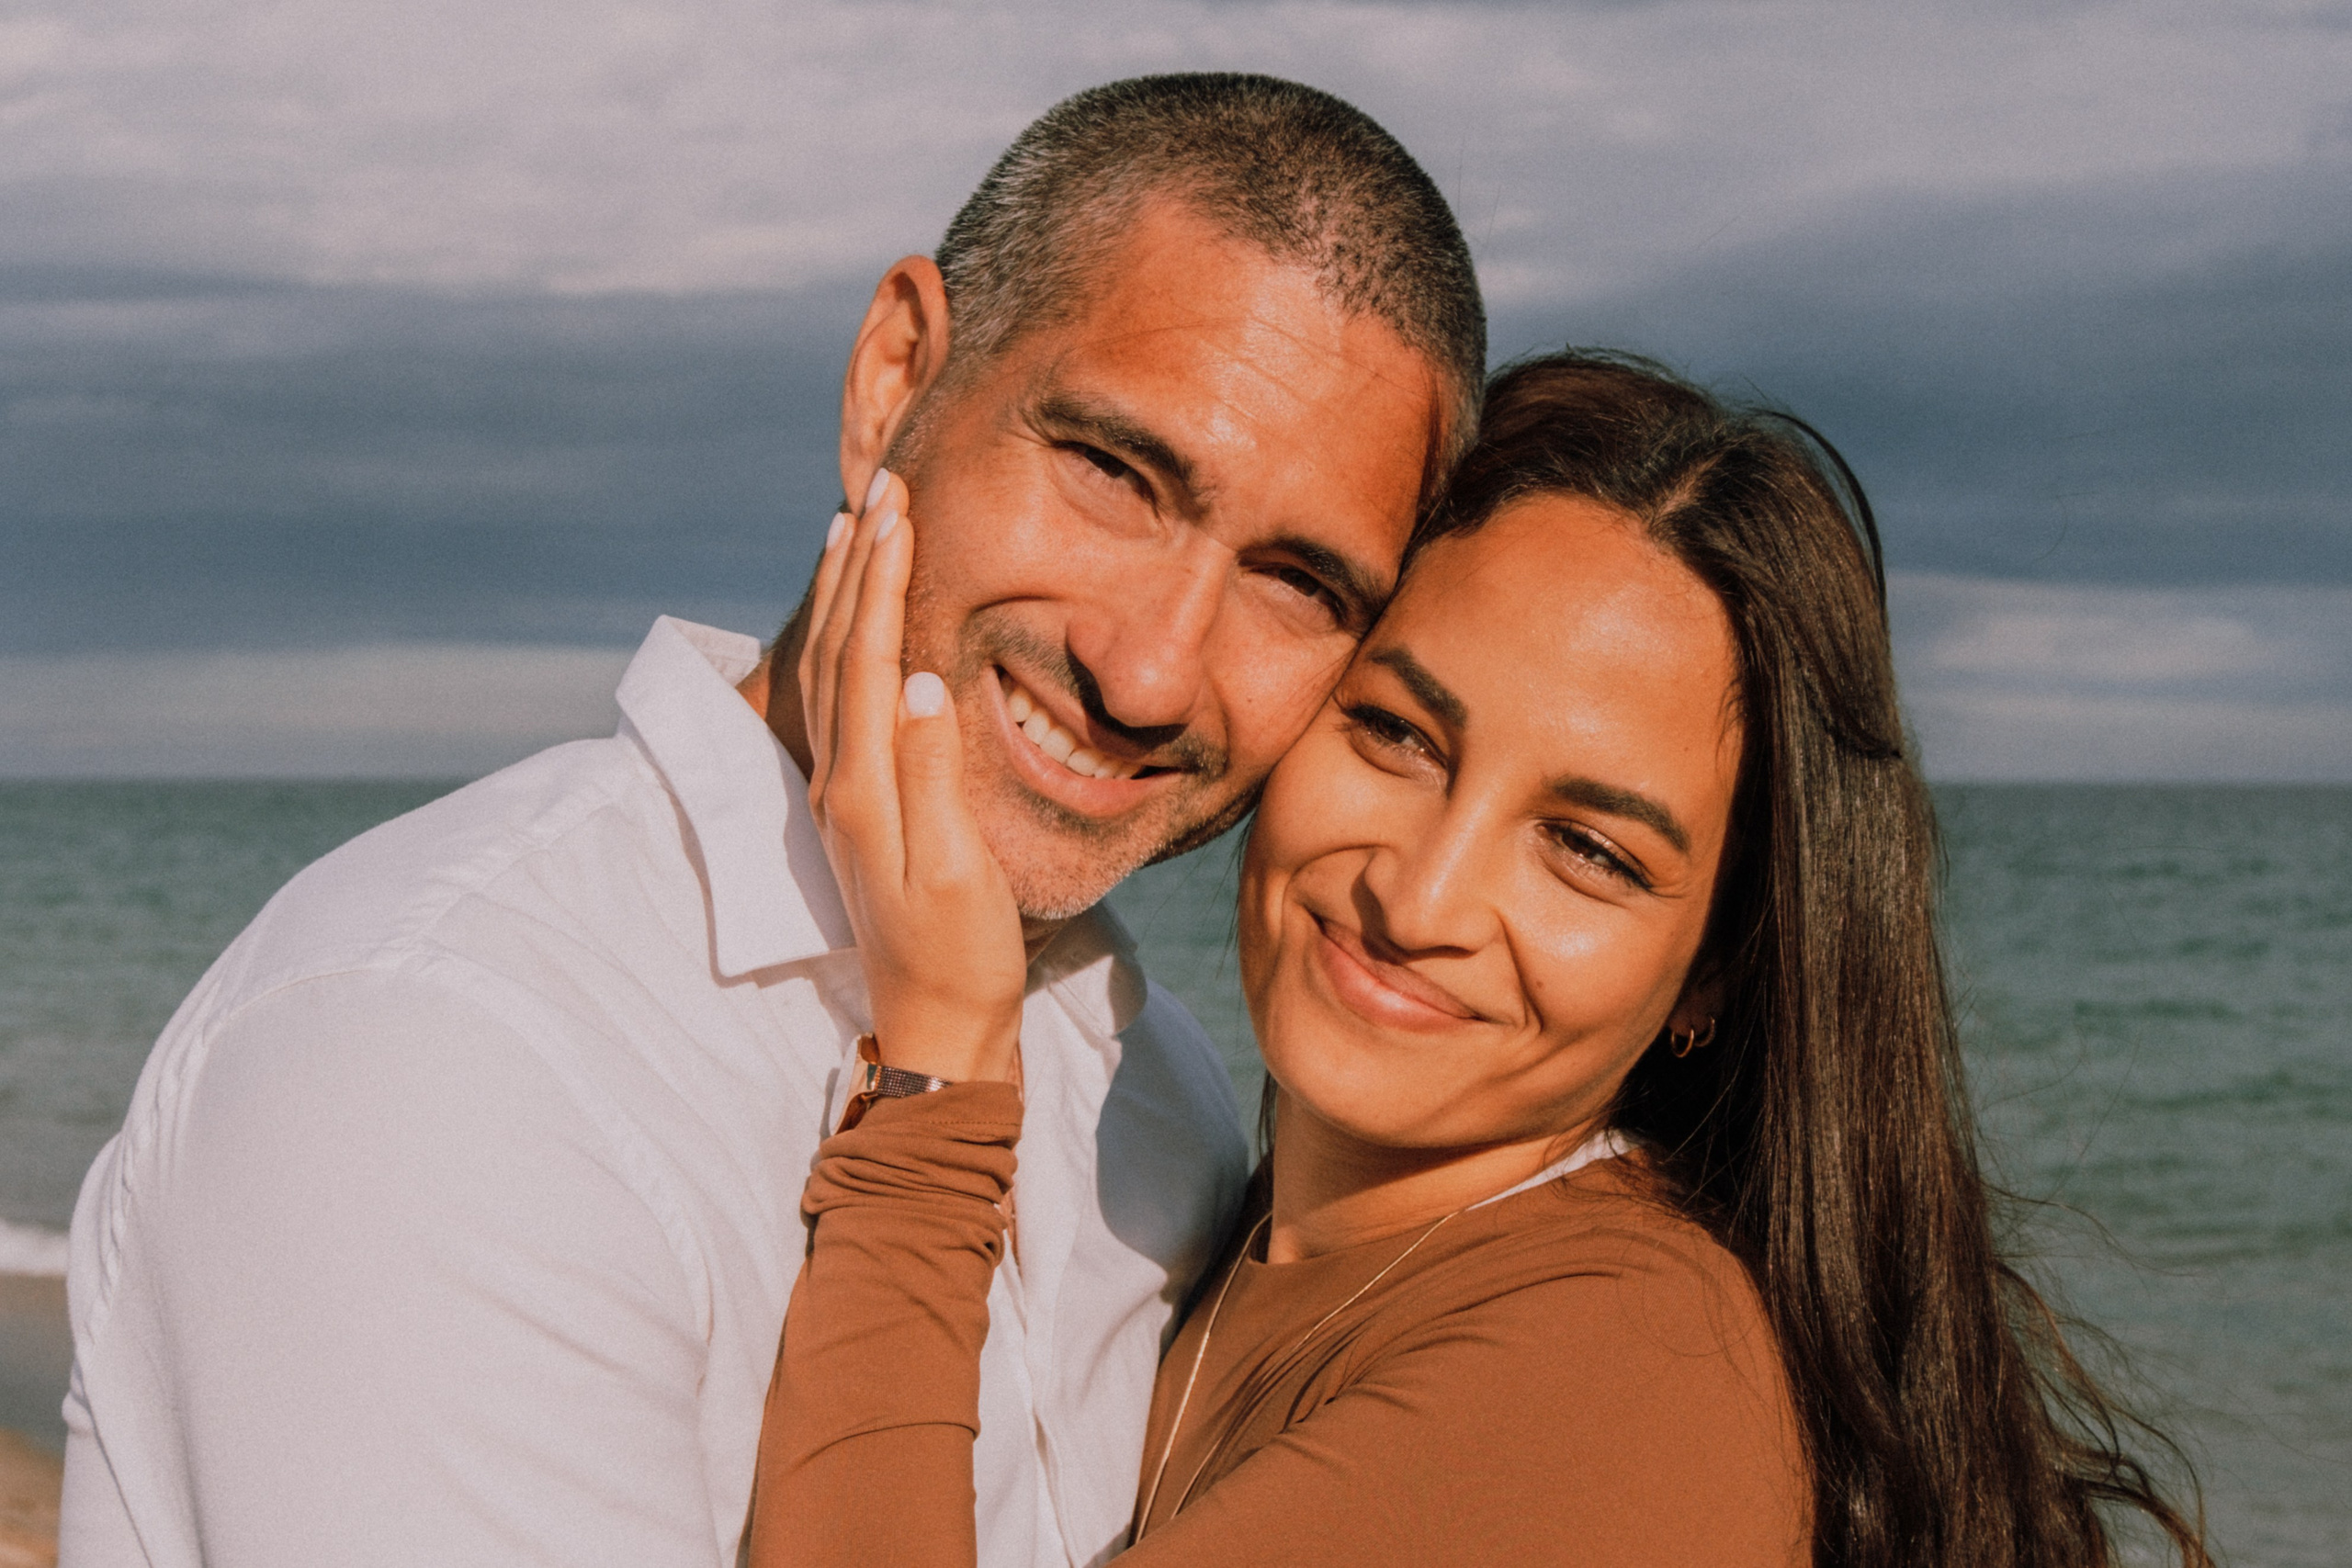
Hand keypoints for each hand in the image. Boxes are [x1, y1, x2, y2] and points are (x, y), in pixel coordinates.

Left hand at [798, 469, 1026, 1083]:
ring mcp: (842, 796)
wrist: (934, 1029)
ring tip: (854, 532)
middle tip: (879, 491)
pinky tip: (857, 625)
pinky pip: (837, 700)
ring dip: (840, 595)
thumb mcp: (960, 871)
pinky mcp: (856, 809)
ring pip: (829, 671)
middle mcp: (840, 783)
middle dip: (856, 565)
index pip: (867, 657)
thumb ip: (936, 776)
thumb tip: (921, 682)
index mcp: (864, 788)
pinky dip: (843, 643)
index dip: (879, 578)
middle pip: (836, 650)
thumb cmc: (960, 957)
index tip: (895, 508)